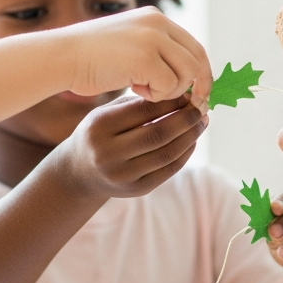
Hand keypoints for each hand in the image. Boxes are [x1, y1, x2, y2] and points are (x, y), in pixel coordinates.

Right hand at [59, 7, 212, 111]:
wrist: (62, 57)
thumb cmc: (90, 59)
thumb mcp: (128, 46)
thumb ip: (156, 53)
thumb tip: (188, 77)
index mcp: (154, 18)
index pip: (193, 45)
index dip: (201, 72)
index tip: (199, 93)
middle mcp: (157, 22)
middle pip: (197, 58)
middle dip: (199, 85)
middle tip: (193, 105)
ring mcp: (152, 37)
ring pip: (186, 73)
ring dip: (170, 90)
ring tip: (144, 90)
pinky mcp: (145, 56)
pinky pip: (169, 84)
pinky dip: (156, 94)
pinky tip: (134, 88)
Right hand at [61, 94, 205, 198]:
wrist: (79, 173)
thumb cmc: (98, 133)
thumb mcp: (106, 112)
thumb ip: (137, 102)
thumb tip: (180, 94)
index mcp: (99, 126)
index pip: (143, 110)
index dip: (171, 100)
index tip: (189, 93)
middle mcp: (108, 153)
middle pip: (158, 134)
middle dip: (186, 119)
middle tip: (202, 106)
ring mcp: (122, 175)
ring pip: (167, 154)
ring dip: (190, 136)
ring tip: (202, 122)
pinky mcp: (136, 190)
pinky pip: (168, 170)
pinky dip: (185, 153)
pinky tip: (192, 140)